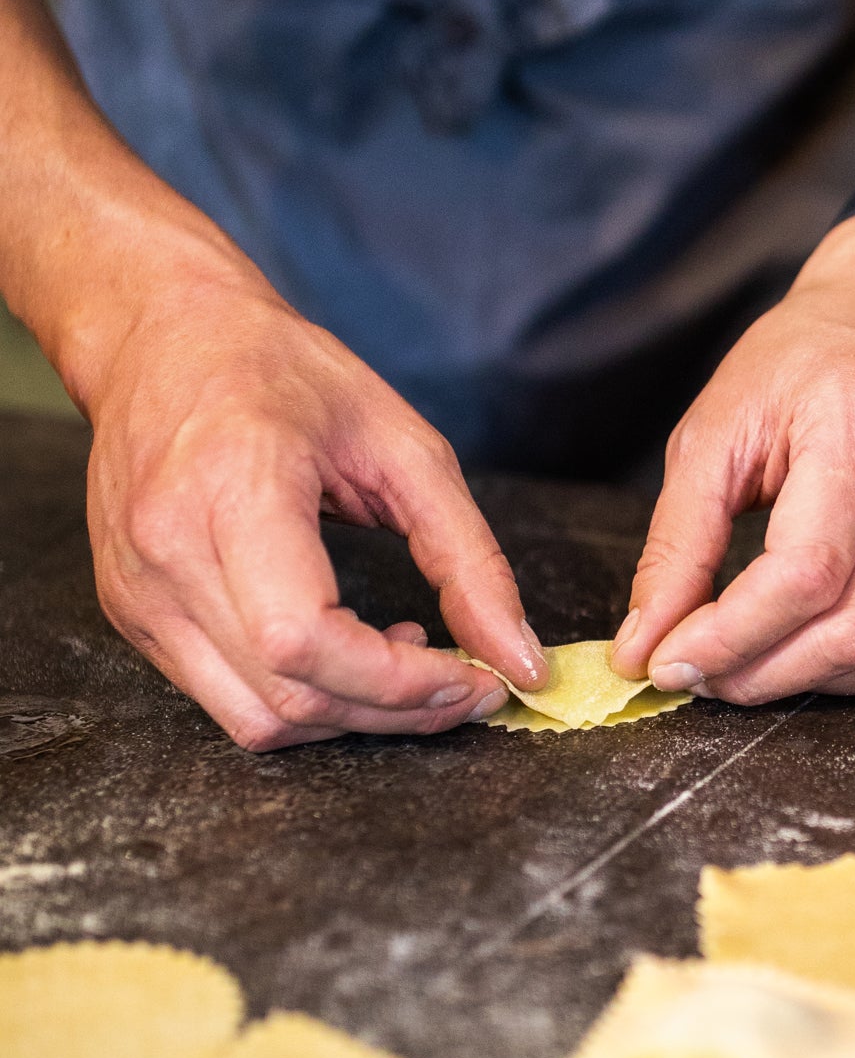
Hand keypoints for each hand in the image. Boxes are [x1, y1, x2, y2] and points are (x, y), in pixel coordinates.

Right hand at [82, 241, 546, 750]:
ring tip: (407, 657)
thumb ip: (470, 558)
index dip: (400, 684)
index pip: (304, 639)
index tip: (477, 681)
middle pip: (289, 695)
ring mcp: (137, 591)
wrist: (162, 338)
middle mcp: (167, 551)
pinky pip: (225, 699)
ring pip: (256, 720)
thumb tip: (519, 660)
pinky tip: (348, 646)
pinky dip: (304, 696)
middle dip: (397, 712)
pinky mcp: (132, 614)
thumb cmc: (285, 373)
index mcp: (232, 488)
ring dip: (352, 717)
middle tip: (466, 684)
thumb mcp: (405, 446)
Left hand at [609, 212, 854, 702]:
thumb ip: (677, 542)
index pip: (803, 574)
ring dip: (808, 680)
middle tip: (699, 673)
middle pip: (852, 626)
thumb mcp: (714, 429)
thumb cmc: (801, 359)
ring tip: (747, 663)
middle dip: (760, 672)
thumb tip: (645, 641)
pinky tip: (808, 643)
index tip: (667, 661)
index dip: (730, 637)